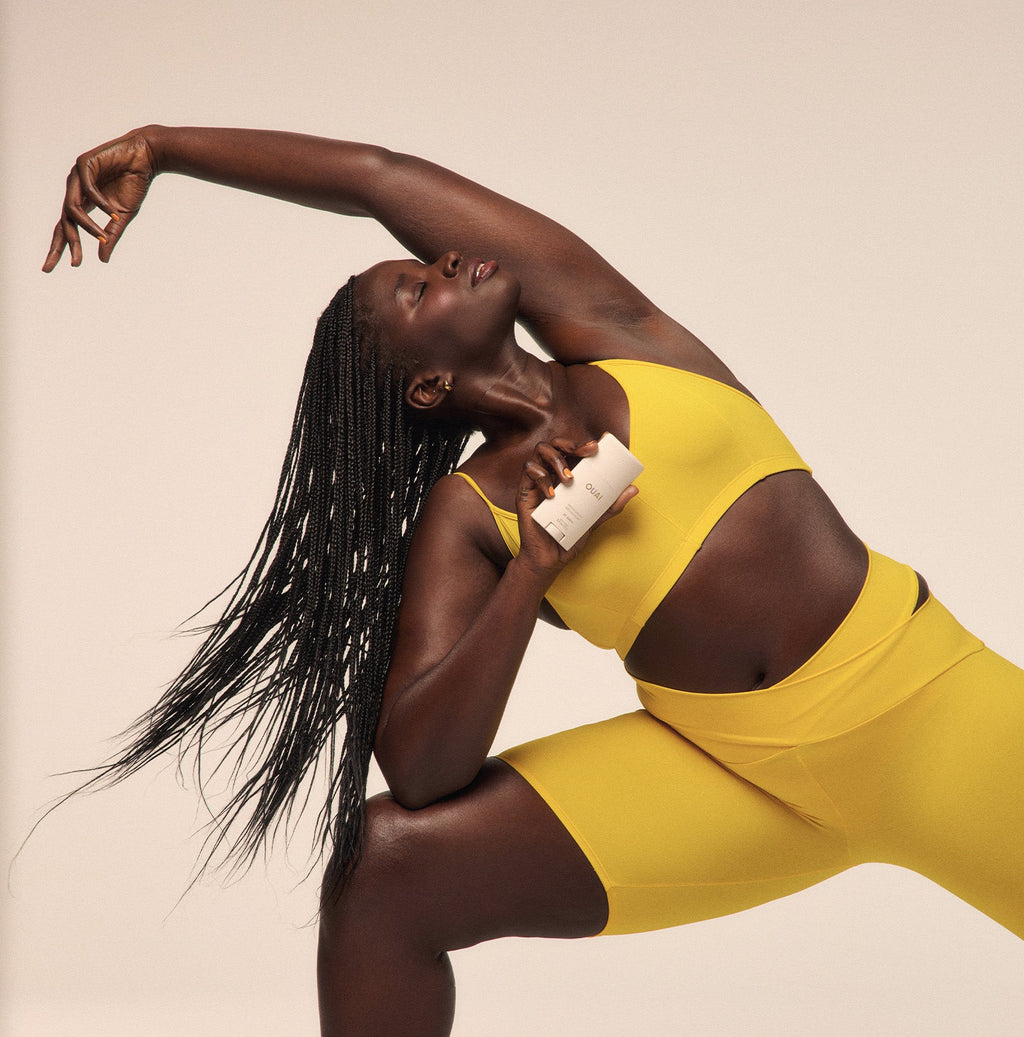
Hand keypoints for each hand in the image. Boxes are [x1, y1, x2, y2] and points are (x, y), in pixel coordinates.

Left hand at [42, 128, 158, 271]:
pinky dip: (99, 203)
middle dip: (66, 243)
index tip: (51, 268)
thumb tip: (101, 259)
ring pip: (72, 207)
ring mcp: (77, 177)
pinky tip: (111, 212)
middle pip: (63, 221)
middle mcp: (76, 191)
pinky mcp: (84, 163)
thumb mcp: (123, 216)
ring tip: (103, 236)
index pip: (65, 228)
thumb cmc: (134, 184)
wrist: (146, 158)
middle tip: (74, 263)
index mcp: (83, 203)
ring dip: (88, 226)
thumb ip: (111, 235)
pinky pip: (87, 189)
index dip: (60, 247)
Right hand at [514, 436, 636, 580]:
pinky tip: (552, 494)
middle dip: (571, 443)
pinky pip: (527, 472)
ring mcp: (536, 482)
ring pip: (539, 452)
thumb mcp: (595, 518)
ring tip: (569, 480)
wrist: (551, 558)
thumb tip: (633, 489)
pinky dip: (541, 478)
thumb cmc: (569, 536)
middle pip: (555, 444)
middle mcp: (550, 474)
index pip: (571, 450)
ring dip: (556, 460)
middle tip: (587, 453)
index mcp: (565, 475)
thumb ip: (611, 505)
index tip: (598, 445)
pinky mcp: (524, 492)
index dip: (582, 442)